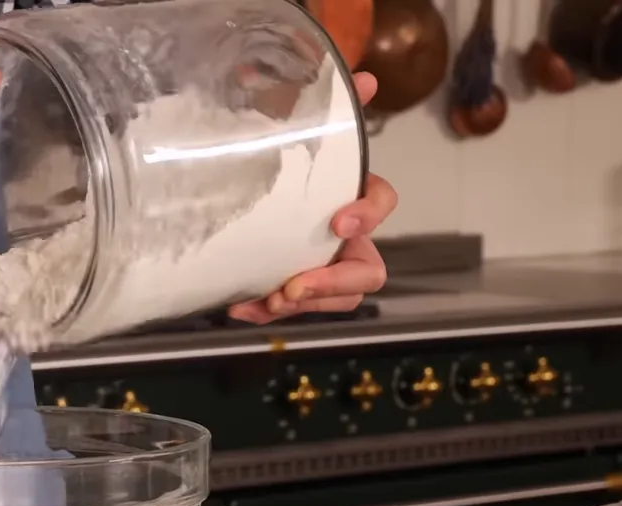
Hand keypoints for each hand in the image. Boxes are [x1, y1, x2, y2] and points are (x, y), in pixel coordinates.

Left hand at [228, 72, 396, 323]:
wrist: (250, 177)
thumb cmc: (288, 154)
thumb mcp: (303, 125)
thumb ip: (329, 105)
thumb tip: (361, 78)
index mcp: (356, 195)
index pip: (383, 203)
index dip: (368, 215)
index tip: (339, 223)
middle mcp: (348, 237)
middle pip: (366, 272)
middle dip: (332, 282)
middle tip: (295, 285)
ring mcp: (323, 265)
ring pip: (333, 299)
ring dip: (301, 305)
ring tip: (267, 301)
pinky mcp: (293, 285)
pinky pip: (291, 308)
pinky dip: (265, 311)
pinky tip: (238, 307)